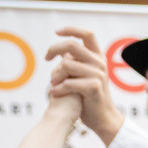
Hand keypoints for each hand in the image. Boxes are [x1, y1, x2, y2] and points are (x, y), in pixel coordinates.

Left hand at [45, 28, 120, 142]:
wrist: (101, 118)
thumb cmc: (88, 97)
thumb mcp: (82, 75)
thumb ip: (75, 62)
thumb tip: (60, 50)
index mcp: (98, 57)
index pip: (87, 34)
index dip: (71, 29)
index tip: (56, 32)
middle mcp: (100, 63)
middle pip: (72, 45)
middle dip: (54, 49)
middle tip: (46, 59)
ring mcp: (99, 74)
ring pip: (67, 64)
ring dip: (55, 75)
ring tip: (53, 84)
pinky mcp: (94, 87)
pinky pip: (68, 82)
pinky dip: (58, 88)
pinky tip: (55, 93)